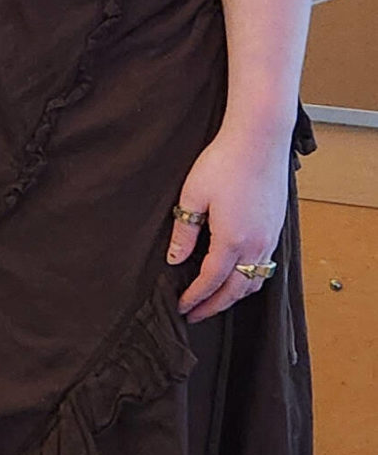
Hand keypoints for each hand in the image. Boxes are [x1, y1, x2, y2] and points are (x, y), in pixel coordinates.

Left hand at [167, 128, 289, 321]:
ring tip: (215, 300)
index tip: (182, 308)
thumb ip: (185, 232)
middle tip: (196, 314)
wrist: (260, 140)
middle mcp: (256, 245)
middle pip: (236, 290)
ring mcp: (270, 237)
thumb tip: (175, 260)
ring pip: (255, 280)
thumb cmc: (224, 162)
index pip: (211, 282)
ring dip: (235, 295)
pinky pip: (265, 265)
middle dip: (215, 306)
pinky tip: (238, 275)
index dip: (195, 298)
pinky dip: (250, 278)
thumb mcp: (193, 197)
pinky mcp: (277, 227)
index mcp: (232, 240)